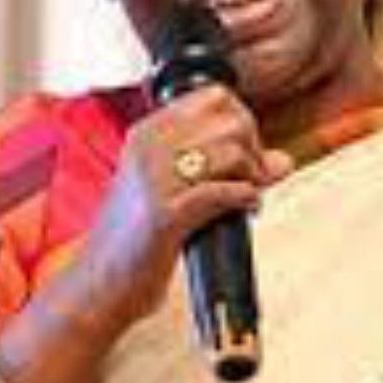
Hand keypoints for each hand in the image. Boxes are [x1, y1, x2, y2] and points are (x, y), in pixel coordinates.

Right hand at [71, 85, 293, 336]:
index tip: (245, 154)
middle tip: (250, 179)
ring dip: (253, 177)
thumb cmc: (136, 241)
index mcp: (146, 133)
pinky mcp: (166, 215)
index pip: (215, 96)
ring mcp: (154, 180)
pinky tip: (246, 210)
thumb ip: (223, 169)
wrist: (97, 286)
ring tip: (247, 197)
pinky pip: (225, 191)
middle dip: (254, 150)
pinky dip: (246, 198)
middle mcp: (148, 147)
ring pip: (233, 152)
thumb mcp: (172, 190)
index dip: (243, 122)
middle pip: (231, 121)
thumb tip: (284, 160)